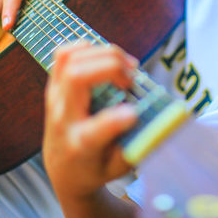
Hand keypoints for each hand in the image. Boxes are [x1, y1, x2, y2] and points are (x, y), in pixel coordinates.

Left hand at [43, 42, 137, 199]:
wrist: (62, 169)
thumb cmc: (97, 167)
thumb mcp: (121, 166)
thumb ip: (140, 144)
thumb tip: (164, 120)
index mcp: (80, 145)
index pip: (91, 131)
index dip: (114, 120)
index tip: (134, 115)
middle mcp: (63, 118)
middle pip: (77, 77)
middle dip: (110, 67)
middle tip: (132, 77)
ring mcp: (55, 98)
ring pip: (70, 59)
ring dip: (103, 53)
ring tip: (125, 65)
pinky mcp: (54, 86)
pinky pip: (63, 55)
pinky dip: (86, 48)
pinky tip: (105, 58)